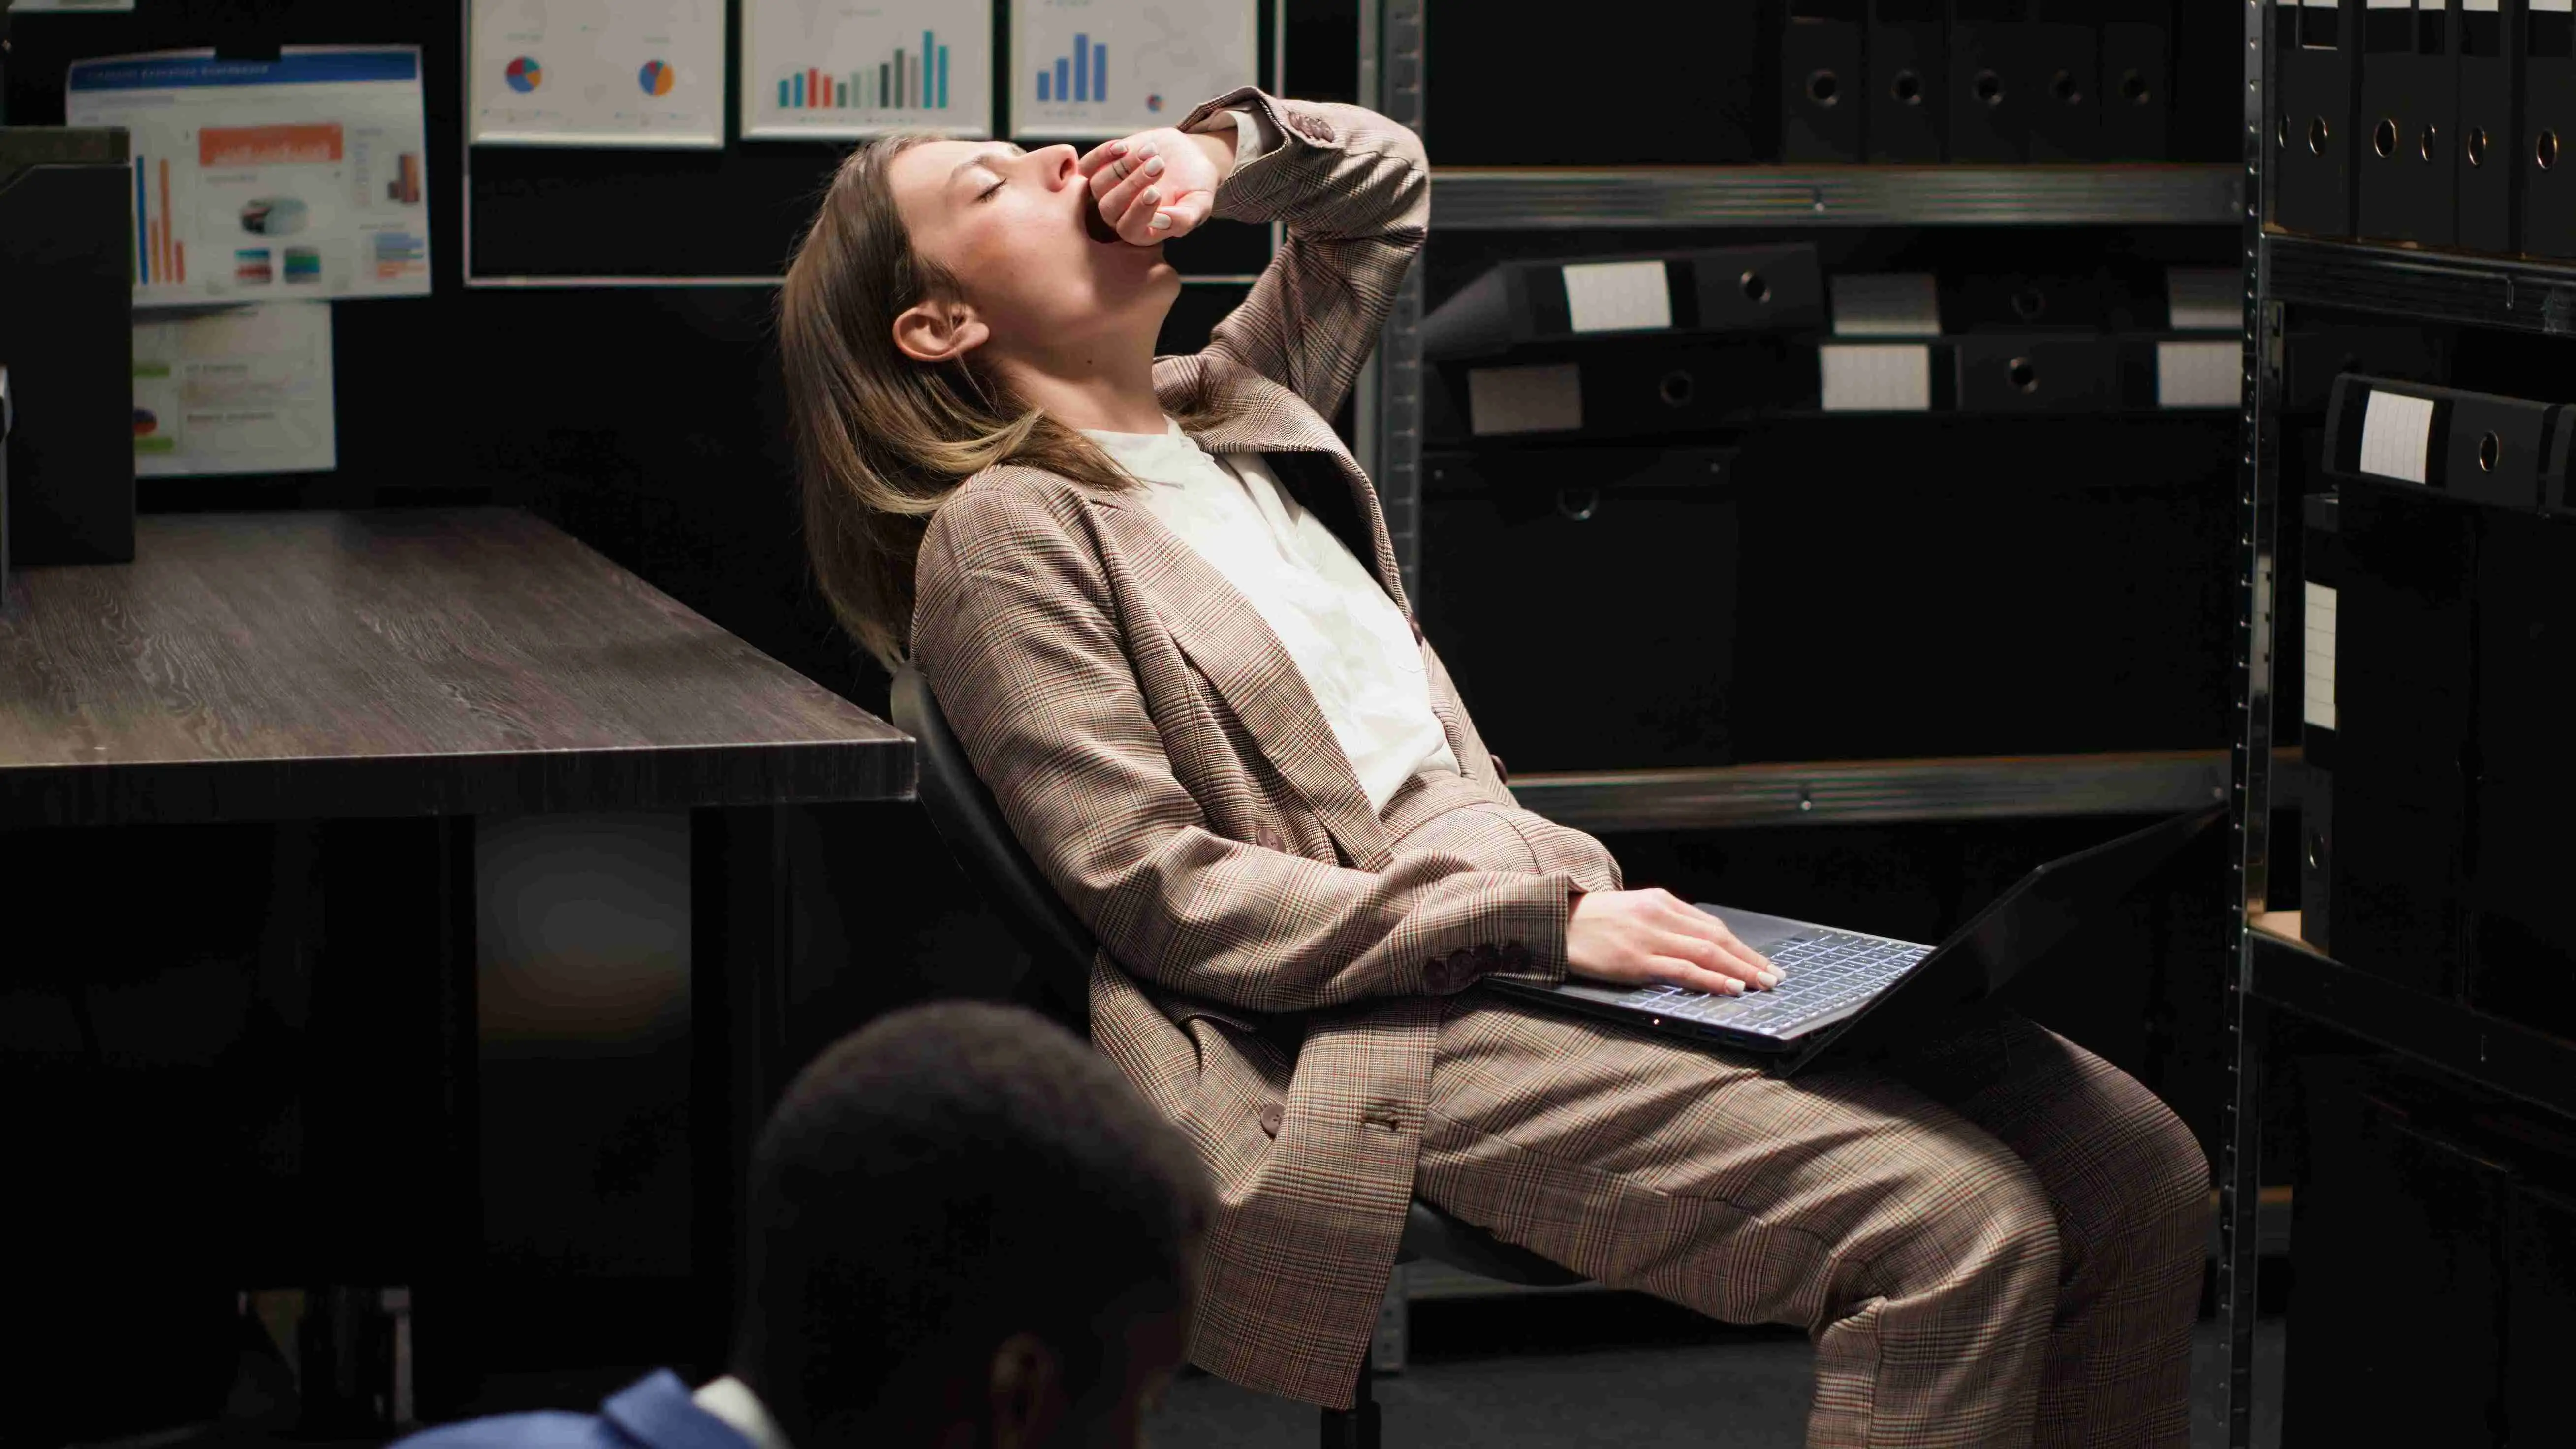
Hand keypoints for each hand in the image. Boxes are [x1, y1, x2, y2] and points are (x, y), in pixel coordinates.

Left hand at [1077, 126, 1229, 244]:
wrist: (1187, 156)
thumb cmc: (1194, 185)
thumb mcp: (1200, 202)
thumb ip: (1186, 218)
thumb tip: (1167, 222)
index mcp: (1142, 231)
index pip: (1129, 230)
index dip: (1138, 212)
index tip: (1155, 192)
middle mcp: (1119, 215)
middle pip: (1109, 208)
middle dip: (1133, 185)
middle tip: (1159, 165)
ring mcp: (1107, 192)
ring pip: (1098, 186)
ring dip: (1123, 167)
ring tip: (1151, 151)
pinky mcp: (1100, 169)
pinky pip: (1087, 166)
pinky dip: (1101, 155)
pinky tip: (1123, 147)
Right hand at [1564, 889, 1780, 996]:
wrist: (1552, 922)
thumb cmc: (1591, 923)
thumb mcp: (1632, 914)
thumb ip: (1663, 926)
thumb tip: (1697, 948)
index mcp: (1660, 902)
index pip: (1711, 925)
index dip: (1741, 946)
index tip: (1762, 962)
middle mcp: (1659, 915)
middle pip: (1717, 938)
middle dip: (1750, 959)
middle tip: (1774, 977)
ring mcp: (1648, 937)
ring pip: (1707, 952)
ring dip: (1741, 969)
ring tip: (1762, 984)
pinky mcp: (1635, 959)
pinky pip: (1683, 970)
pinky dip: (1712, 979)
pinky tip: (1731, 987)